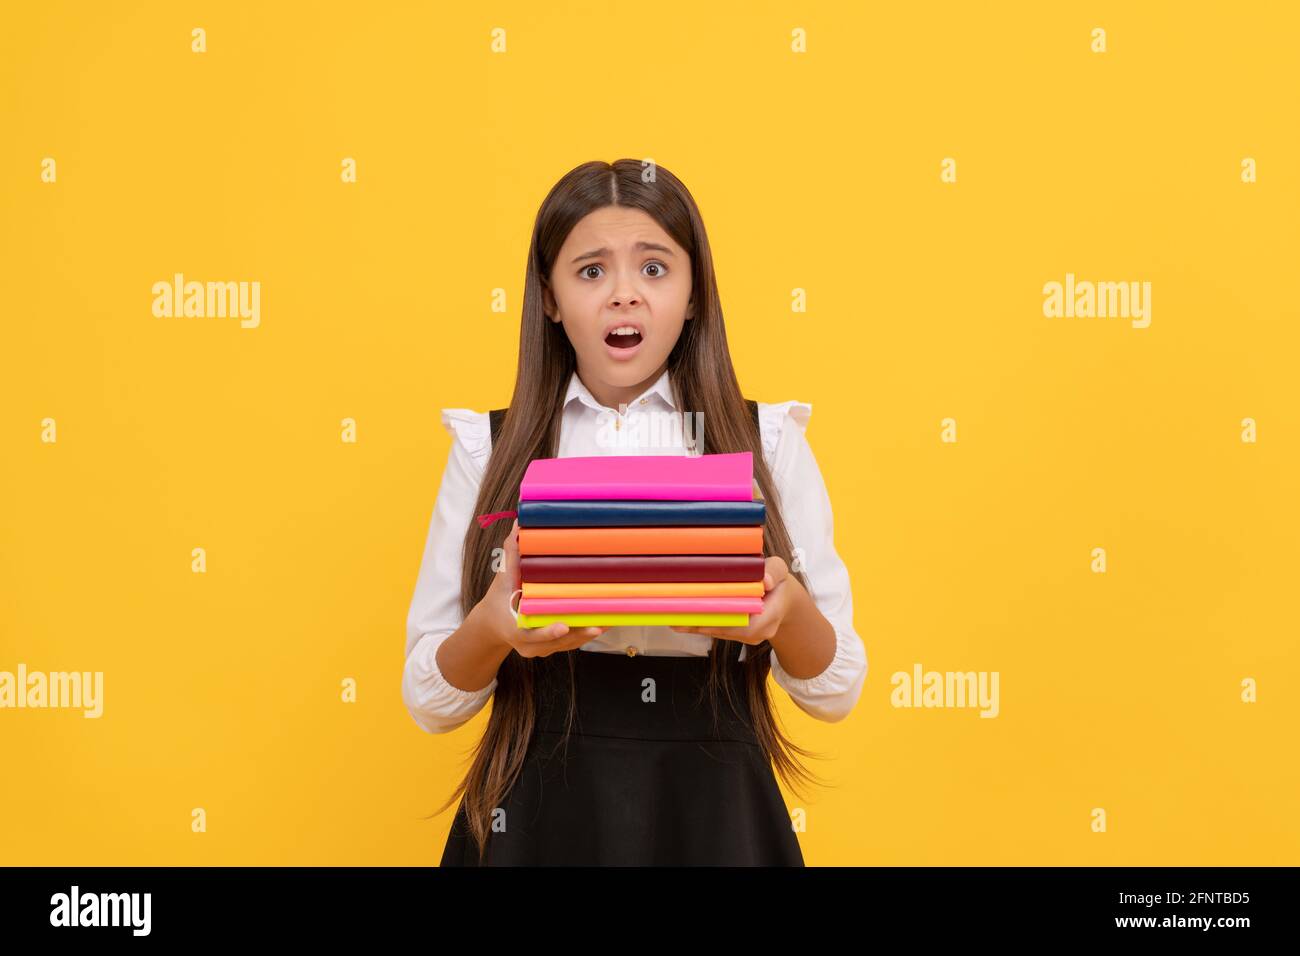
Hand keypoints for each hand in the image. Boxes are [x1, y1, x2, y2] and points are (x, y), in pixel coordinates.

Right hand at [480, 518, 608, 657]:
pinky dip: (588, 633)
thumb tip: (519, 526)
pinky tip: (606, 622)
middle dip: (579, 633)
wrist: (493, 625)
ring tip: (609, 621)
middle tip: (598, 624)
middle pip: (557, 642)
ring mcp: (542, 649)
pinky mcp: (553, 648)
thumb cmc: (498, 600)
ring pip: (569, 644)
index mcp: (514, 630)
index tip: (563, 626)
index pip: (532, 635)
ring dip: (589, 633)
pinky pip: (573, 643)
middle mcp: (529, 645)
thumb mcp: (502, 579)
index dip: (548, 632)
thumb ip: (512, 555)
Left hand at [672, 556, 796, 643]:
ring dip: (695, 624)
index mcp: (771, 617)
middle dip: (701, 621)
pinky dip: (696, 625)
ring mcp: (744, 637)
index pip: (745, 625)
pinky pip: (714, 631)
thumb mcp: (780, 570)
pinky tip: (677, 620)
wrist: (782, 601)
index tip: (701, 614)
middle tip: (676, 612)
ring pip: (717, 632)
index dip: (722, 619)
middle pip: (725, 629)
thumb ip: (774, 571)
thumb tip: (765, 579)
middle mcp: (757, 632)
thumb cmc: (778, 583)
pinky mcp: (733, 635)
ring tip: (670, 615)